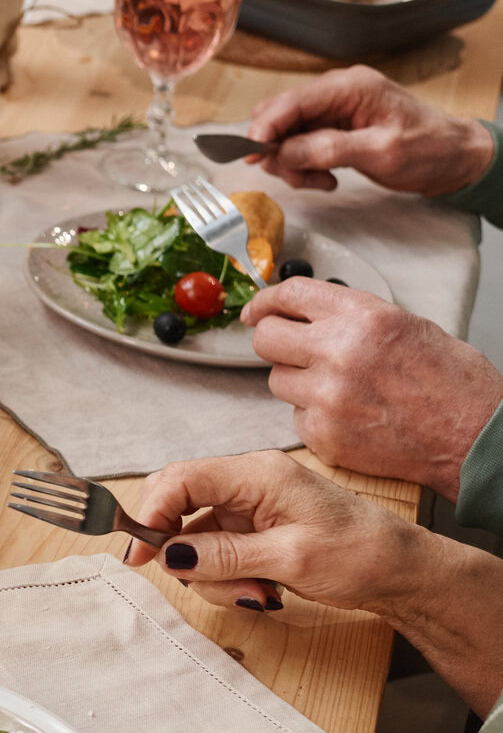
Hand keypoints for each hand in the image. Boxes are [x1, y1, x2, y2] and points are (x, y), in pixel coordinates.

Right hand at [119, 449, 425, 615]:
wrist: (404, 573)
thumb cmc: (362, 554)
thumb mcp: (290, 559)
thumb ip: (223, 555)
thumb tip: (169, 555)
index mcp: (258, 474)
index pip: (181, 479)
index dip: (152, 513)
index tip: (141, 555)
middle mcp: (248, 484)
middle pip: (180, 507)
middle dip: (183, 552)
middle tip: (199, 582)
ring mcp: (249, 509)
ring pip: (195, 540)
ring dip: (213, 576)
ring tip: (256, 596)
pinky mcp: (253, 532)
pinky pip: (216, 554)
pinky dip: (227, 579)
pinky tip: (261, 593)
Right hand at [243, 65, 496, 193]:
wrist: (455, 157)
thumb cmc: (429, 149)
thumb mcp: (381, 151)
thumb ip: (329, 148)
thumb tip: (283, 151)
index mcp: (350, 87)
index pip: (290, 102)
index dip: (264, 128)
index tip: (251, 156)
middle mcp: (337, 92)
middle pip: (280, 117)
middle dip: (278, 150)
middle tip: (297, 176)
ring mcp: (334, 109)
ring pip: (286, 134)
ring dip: (292, 162)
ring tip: (320, 180)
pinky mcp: (334, 127)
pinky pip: (301, 144)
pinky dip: (304, 164)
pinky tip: (325, 177)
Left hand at [243, 279, 502, 498]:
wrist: (476, 438)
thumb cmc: (454, 385)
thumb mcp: (409, 327)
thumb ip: (354, 318)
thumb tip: (310, 315)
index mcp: (363, 317)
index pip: (290, 295)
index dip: (266, 302)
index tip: (255, 311)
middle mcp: (338, 352)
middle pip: (266, 339)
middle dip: (275, 342)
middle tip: (291, 350)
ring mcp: (327, 396)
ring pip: (277, 380)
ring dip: (298, 382)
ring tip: (340, 389)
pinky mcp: (323, 434)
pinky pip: (296, 417)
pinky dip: (315, 417)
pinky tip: (349, 416)